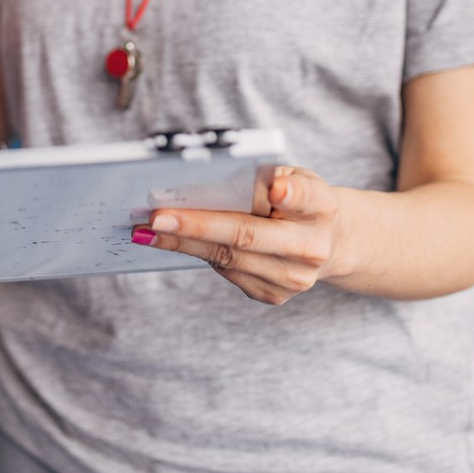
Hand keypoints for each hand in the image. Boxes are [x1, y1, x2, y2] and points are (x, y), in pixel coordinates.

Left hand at [132, 166, 344, 305]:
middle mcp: (312, 247)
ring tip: (146, 229)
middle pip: (249, 235)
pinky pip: (227, 271)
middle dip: (198, 225)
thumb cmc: (297, 198)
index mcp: (322, 206)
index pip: (306, 198)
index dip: (291, 193)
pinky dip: (196, 252)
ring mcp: (294, 278)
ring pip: (228, 258)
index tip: (275, 188)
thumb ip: (261, 177)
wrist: (327, 241)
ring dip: (183, 243)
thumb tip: (202, 182)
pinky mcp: (274, 295)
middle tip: (157, 217)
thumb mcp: (292, 176)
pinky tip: (171, 240)